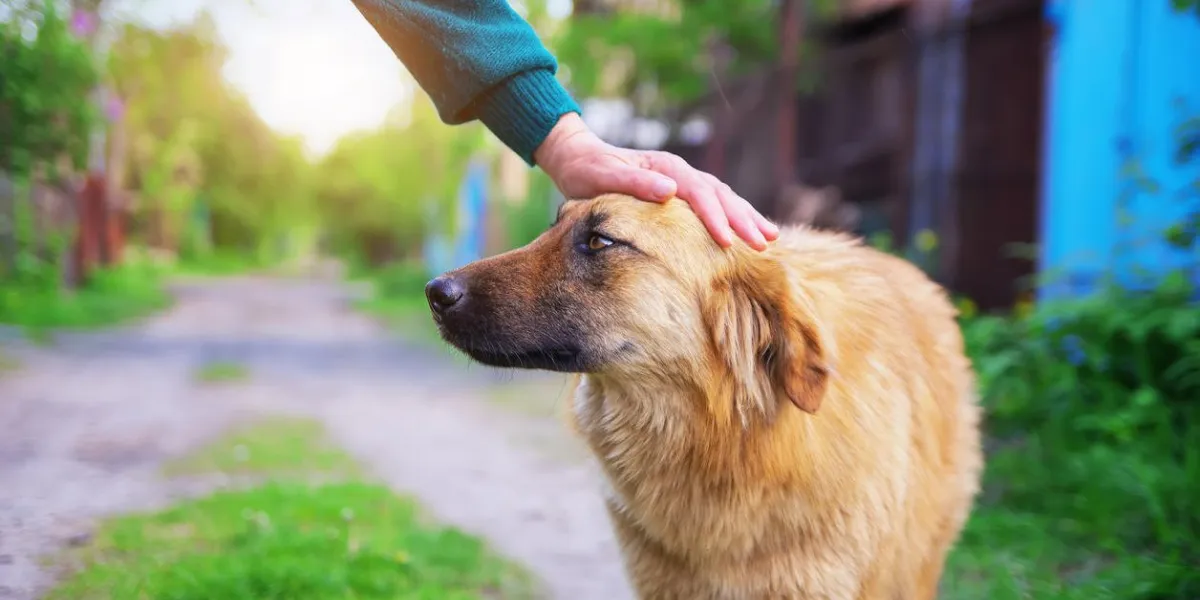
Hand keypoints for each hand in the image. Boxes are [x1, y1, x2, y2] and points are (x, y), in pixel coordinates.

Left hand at [533, 113, 778, 250]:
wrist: (577, 157)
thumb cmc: (586, 170)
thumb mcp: (602, 176)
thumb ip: (634, 182)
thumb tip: (670, 191)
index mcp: (665, 167)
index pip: (698, 193)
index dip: (714, 218)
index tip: (727, 242)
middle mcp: (678, 172)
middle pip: (720, 195)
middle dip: (743, 219)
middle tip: (763, 244)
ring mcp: (681, 181)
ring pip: (723, 198)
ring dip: (746, 216)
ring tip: (769, 237)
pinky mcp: (678, 192)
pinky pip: (713, 203)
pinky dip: (732, 216)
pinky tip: (745, 231)